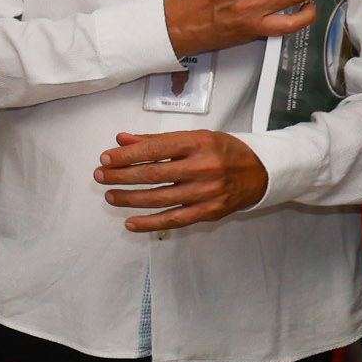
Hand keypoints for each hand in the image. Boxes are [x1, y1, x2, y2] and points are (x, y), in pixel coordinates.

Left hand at [97, 126, 271, 233]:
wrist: (260, 172)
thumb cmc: (222, 151)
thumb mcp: (194, 137)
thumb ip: (157, 141)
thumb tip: (122, 140)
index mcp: (198, 143)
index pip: (155, 149)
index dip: (126, 155)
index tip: (105, 158)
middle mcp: (203, 167)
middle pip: (153, 174)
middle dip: (121, 176)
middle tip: (101, 176)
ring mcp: (207, 192)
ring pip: (159, 198)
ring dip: (130, 198)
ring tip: (111, 196)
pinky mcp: (209, 211)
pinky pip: (174, 220)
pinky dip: (150, 223)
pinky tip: (131, 222)